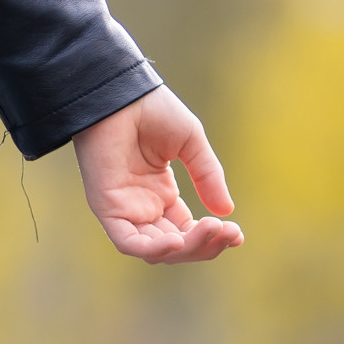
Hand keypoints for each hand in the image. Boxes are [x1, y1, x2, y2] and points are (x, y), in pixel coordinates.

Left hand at [72, 87, 242, 263]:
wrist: (121, 94)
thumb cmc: (152, 110)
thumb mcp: (191, 145)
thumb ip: (207, 177)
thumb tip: (226, 212)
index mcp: (161, 194)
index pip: (188, 231)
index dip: (212, 238)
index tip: (237, 233)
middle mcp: (143, 206)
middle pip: (176, 246)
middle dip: (205, 245)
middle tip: (228, 231)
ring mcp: (124, 208)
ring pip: (155, 250)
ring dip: (186, 248)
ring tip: (211, 229)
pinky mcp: (106, 207)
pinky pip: (128, 242)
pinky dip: (152, 249)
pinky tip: (177, 241)